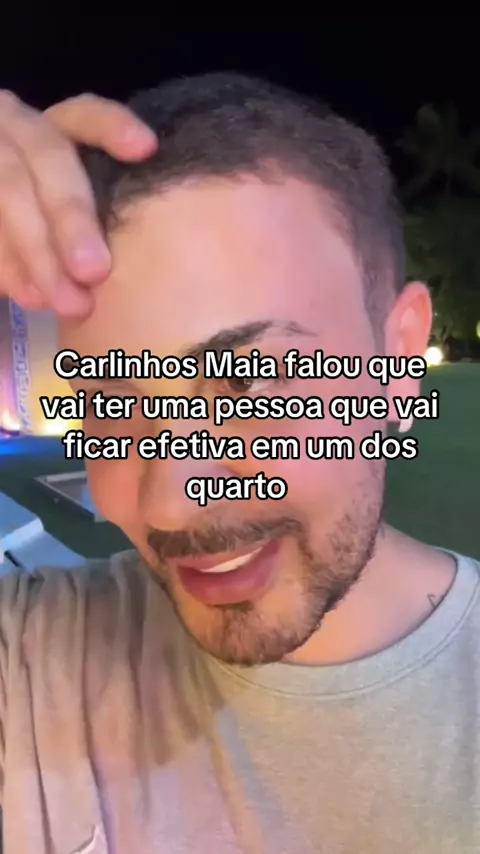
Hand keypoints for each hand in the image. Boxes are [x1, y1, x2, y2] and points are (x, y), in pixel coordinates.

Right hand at [0, 91, 156, 315]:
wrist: (2, 216)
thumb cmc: (53, 214)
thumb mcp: (75, 196)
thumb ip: (100, 210)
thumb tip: (139, 260)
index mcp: (54, 126)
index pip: (84, 113)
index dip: (111, 127)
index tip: (146, 148)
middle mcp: (17, 131)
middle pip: (47, 159)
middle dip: (71, 217)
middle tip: (94, 272)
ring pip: (10, 193)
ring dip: (39, 252)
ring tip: (67, 302)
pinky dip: (9, 266)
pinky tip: (31, 296)